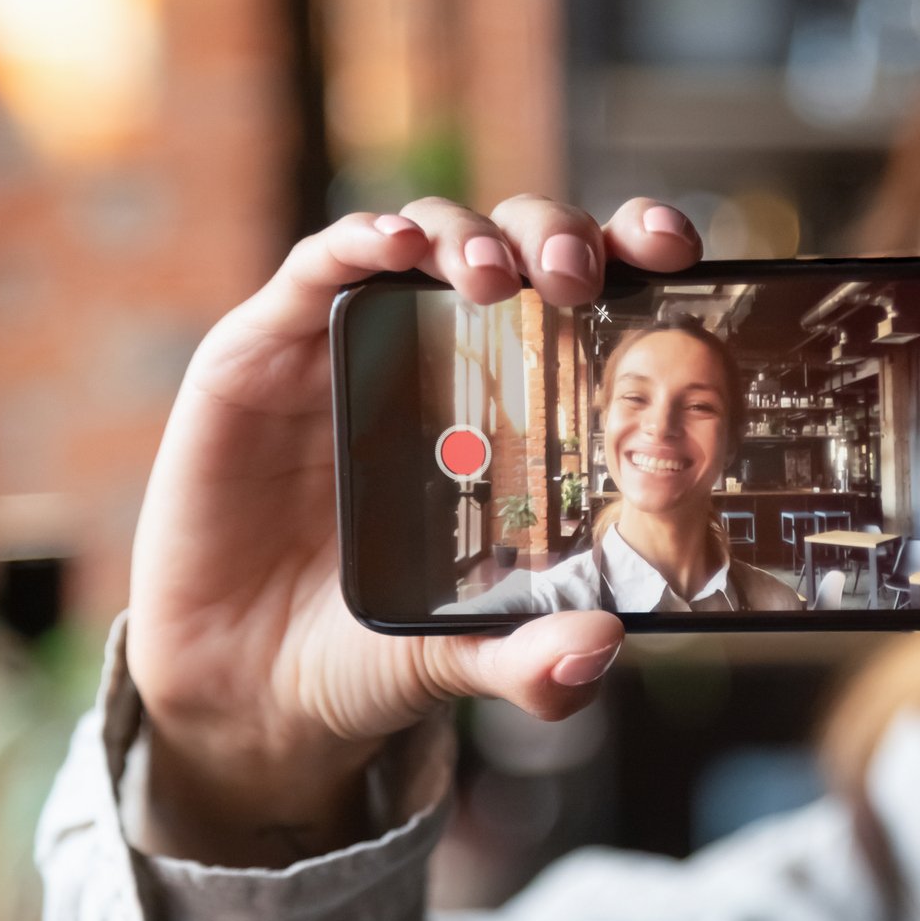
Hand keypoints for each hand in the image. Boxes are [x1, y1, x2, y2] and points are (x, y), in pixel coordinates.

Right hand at [127, 195, 703, 864]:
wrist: (243, 684)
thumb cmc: (368, 647)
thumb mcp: (461, 659)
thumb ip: (529, 662)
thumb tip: (599, 646)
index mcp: (514, 408)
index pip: (587, 301)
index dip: (631, 255)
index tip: (676, 250)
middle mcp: (442, 357)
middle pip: (517, 246)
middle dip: (558, 236)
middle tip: (579, 277)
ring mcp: (354, 346)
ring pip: (428, 237)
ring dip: (471, 238)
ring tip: (495, 278)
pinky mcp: (263, 350)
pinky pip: (317, 269)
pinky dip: (359, 242)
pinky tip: (395, 249)